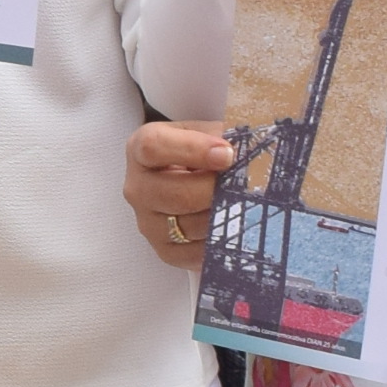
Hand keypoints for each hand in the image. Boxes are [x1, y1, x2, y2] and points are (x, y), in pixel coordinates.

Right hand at [127, 120, 234, 270]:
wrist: (190, 178)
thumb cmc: (200, 152)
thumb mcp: (206, 132)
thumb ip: (221, 136)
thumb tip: (247, 152)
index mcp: (142, 148)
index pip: (154, 147)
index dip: (193, 149)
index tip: (227, 154)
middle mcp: (138, 187)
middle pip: (176, 195)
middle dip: (216, 191)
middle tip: (243, 186)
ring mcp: (148, 222)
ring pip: (190, 226)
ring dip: (222, 216)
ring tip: (243, 204)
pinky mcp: (165, 251)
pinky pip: (196, 254)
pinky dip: (220, 241)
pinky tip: (234, 225)